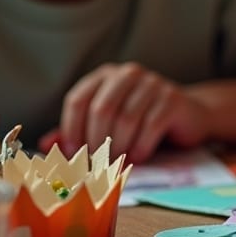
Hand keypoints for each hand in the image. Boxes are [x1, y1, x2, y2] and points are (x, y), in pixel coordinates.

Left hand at [41, 62, 206, 163]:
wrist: (188, 116)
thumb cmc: (141, 121)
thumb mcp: (106, 125)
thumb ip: (77, 131)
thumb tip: (46, 143)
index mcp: (105, 76)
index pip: (78, 99)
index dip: (71, 129)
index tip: (72, 152)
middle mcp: (128, 74)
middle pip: (101, 109)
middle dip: (96, 141)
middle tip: (97, 162)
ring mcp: (153, 83)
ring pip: (126, 119)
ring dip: (119, 147)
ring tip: (118, 160)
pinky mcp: (172, 98)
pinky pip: (151, 126)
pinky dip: (141, 147)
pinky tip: (139, 155)